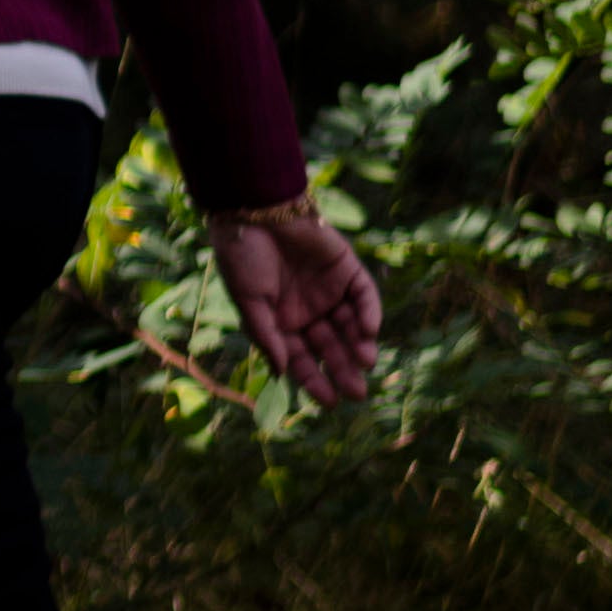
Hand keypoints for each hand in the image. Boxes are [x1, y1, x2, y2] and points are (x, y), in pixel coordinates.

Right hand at [213, 194, 389, 409]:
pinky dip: (369, 313)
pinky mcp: (346, 267)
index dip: (314, 380)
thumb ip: (266, 335)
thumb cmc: (242, 256)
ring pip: (351, 325)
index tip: (330, 402)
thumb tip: (281, 373)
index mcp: (281, 321)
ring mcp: (328, 289)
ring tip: (366, 362)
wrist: (255, 209)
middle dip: (343, 369)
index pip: (302, 358)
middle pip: (331, 346)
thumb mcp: (248, 300)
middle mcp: (307, 309)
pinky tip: (368, 331)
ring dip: (360, 344)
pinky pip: (364, 295)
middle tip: (358, 392)